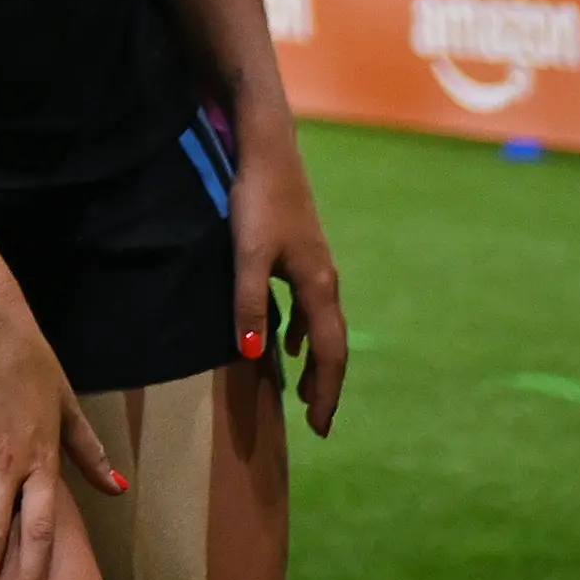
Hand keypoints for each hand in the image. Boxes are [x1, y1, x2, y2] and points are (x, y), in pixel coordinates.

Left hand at [229, 134, 347, 437]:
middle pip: (333, 345)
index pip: (331, 354)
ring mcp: (315, 267)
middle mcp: (326, 281)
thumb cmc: (257, 201)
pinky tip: (286, 340)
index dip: (327, 392)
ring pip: (321, 326)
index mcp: (320, 287)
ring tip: (301, 388)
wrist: (268, 151)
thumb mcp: (247, 255)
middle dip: (325, 383)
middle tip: (316, 419)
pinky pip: (308, 307)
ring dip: (313, 360)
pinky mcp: (300, 253)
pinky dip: (301, 331)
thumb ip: (250, 304)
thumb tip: (253, 356)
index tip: (321, 428)